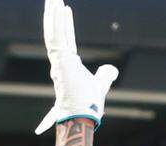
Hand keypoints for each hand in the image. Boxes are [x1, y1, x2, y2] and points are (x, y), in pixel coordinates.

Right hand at [36, 0, 118, 134]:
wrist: (82, 115)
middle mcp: (60, 60)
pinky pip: (55, 35)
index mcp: (69, 63)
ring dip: (52, 13)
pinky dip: (55, 21)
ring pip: (53, 31)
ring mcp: (58, 59)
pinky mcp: (59, 59)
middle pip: (56, 31)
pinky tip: (56, 6)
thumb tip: (113, 70)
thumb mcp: (100, 84)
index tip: (65, 9)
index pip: (66, 38)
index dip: (66, 23)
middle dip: (54, 14)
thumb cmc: (88, 105)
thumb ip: (105, 76)